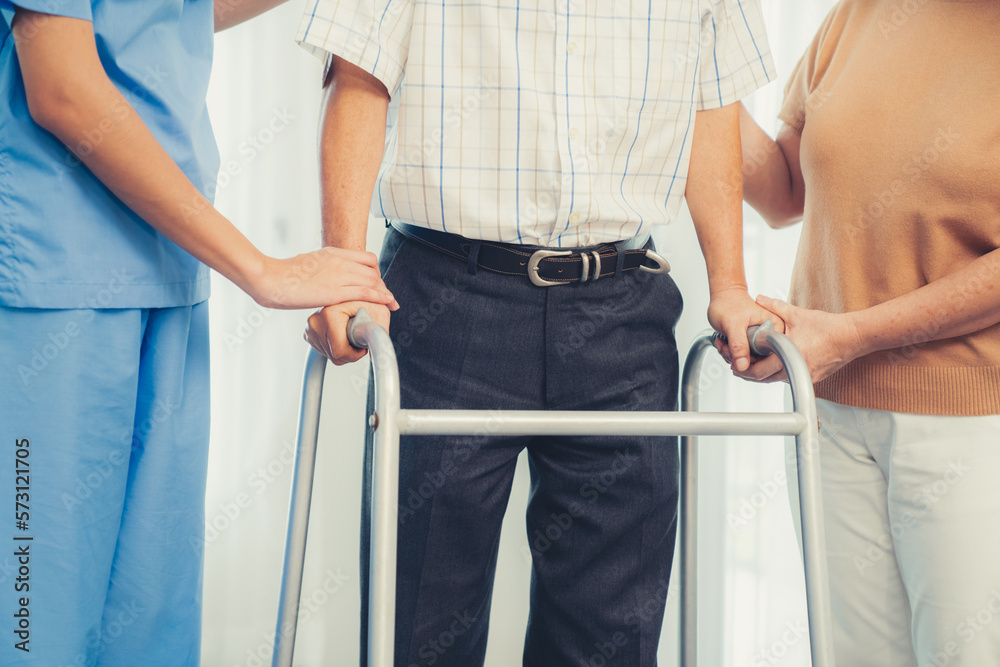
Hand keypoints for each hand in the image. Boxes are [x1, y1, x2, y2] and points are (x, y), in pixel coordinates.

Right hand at [246, 247, 398, 310]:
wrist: (269, 278)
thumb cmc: (283, 274)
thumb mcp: (308, 263)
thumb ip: (322, 268)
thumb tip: (324, 276)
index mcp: (333, 253)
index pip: (367, 258)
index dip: (376, 271)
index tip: (377, 283)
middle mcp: (339, 261)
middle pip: (373, 270)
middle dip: (382, 284)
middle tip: (386, 297)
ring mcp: (338, 275)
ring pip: (373, 280)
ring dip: (384, 292)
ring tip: (391, 303)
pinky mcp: (335, 291)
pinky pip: (366, 292)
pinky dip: (381, 297)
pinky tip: (388, 303)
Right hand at [305, 301, 391, 364]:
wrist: (355, 290)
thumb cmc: (368, 301)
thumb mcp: (380, 312)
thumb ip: (380, 333)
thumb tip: (375, 354)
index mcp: (330, 314)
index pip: (340, 351)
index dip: (355, 353)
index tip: (362, 345)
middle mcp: (315, 320)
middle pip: (334, 355)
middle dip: (351, 353)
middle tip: (359, 339)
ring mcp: (310, 327)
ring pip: (329, 355)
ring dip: (343, 350)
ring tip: (350, 334)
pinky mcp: (309, 332)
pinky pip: (324, 349)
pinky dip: (335, 346)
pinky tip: (342, 335)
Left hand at [707, 287, 784, 371]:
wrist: (724, 296)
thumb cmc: (730, 303)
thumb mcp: (733, 324)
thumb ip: (738, 344)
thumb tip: (743, 365)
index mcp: (776, 328)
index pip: (772, 358)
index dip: (753, 363)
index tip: (736, 355)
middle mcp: (773, 337)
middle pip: (762, 365)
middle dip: (739, 360)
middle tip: (725, 347)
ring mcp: (765, 343)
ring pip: (752, 365)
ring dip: (733, 358)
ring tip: (723, 344)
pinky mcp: (756, 346)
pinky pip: (746, 361)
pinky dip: (732, 356)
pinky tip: (725, 345)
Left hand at [735, 294, 864, 382]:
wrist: (852, 337)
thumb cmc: (828, 327)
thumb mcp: (798, 314)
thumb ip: (775, 306)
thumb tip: (759, 298)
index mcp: (790, 356)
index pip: (759, 372)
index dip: (744, 369)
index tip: (736, 363)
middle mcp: (797, 370)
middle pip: (764, 380)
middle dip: (750, 373)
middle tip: (738, 366)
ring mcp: (805, 377)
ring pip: (776, 381)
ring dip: (763, 375)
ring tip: (752, 364)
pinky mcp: (812, 379)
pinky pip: (788, 379)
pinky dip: (778, 373)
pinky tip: (772, 365)